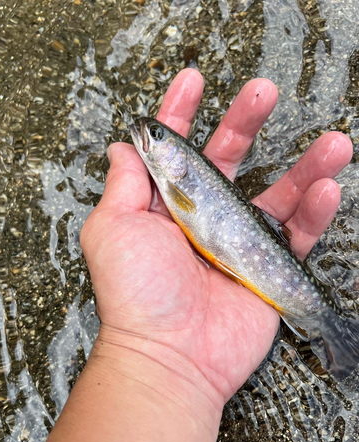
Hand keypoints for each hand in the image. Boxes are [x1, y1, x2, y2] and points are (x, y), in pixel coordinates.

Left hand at [80, 69, 351, 401]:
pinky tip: (327, 188)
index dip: (181, 112)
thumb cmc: (134, 294)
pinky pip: (296, 236)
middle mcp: (202, 219)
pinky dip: (314, 213)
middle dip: (246, 122)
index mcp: (163, 206)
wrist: (168, 355)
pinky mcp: (266, 268)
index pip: (176, 150)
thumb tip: (123, 147)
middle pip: (230, 160)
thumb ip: (122, 184)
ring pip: (276, 194)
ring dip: (304, 165)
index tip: (192, 81)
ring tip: (333, 142)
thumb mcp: (112, 228)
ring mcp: (237, 243)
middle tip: (262, 91)